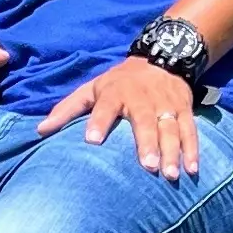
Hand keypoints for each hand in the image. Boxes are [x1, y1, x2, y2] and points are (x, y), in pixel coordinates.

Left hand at [38, 56, 198, 178]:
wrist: (162, 57)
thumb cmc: (119, 82)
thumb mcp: (91, 89)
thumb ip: (67, 110)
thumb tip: (40, 131)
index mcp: (115, 93)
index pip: (105, 107)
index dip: (98, 122)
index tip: (92, 141)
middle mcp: (142, 98)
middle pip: (144, 121)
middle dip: (147, 143)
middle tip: (147, 166)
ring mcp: (165, 105)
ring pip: (170, 128)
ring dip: (172, 151)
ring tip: (170, 175)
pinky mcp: (184, 109)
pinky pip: (190, 131)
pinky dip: (192, 150)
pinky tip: (192, 169)